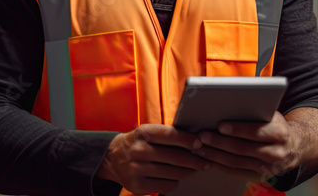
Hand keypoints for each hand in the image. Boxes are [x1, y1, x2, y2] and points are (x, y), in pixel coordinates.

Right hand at [97, 124, 211, 194]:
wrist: (112, 158)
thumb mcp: (147, 132)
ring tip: (195, 169)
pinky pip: (166, 186)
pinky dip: (175, 182)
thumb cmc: (138, 143)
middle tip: (205, 162)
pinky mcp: (137, 186)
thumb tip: (196, 141)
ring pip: (173, 173)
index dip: (188, 140)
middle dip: (195, 160)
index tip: (200, 144)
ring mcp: (136, 170)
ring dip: (188, 172)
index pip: (171, 136)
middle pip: (176, 157)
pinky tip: (177, 177)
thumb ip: (167, 135)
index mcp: (143, 133)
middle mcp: (138, 151)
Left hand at [193, 112, 301, 181]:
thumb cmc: (276, 126)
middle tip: (202, 136)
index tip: (220, 125)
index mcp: (280, 133)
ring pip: (236, 162)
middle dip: (220, 142)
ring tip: (200, 147)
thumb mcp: (272, 115)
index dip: (238, 129)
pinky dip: (220, 165)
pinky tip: (208, 159)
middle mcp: (276, 153)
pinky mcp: (259, 176)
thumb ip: (256, 111)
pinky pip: (236, 172)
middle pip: (242, 148)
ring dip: (215, 155)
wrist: (294, 147)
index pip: (257, 132)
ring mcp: (267, 168)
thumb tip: (228, 105)